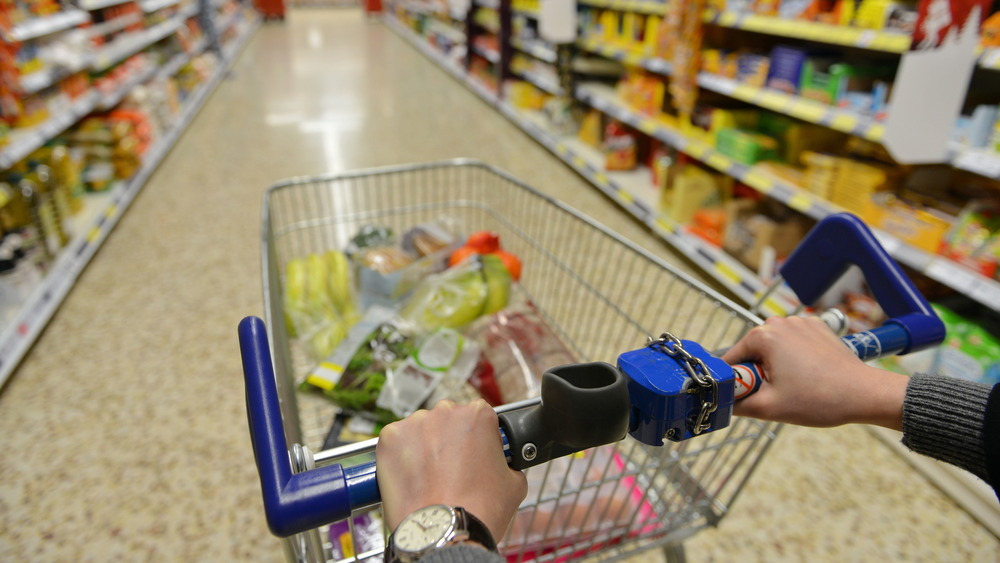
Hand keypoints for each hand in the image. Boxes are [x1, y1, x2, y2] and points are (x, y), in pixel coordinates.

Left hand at [376, 399, 527, 540]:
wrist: (445, 532)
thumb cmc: (481, 509)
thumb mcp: (515, 482)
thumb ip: (507, 462)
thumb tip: (502, 465)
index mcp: (478, 414)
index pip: (478, 418)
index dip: (478, 440)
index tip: (473, 457)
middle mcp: (445, 411)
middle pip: (447, 422)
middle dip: (448, 442)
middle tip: (450, 471)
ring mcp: (414, 423)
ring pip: (420, 431)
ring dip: (423, 448)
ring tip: (428, 479)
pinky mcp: (389, 439)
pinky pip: (396, 443)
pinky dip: (400, 458)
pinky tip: (410, 479)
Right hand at [721, 316, 908, 429]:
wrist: (864, 394)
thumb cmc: (819, 399)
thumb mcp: (768, 408)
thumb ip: (736, 403)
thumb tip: (720, 401)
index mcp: (763, 335)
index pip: (732, 359)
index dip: (737, 382)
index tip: (752, 397)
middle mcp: (779, 321)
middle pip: (752, 352)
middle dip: (758, 374)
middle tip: (778, 394)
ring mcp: (800, 322)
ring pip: (772, 349)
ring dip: (776, 367)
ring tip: (796, 386)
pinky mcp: (817, 327)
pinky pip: (793, 344)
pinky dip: (794, 359)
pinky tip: (808, 375)